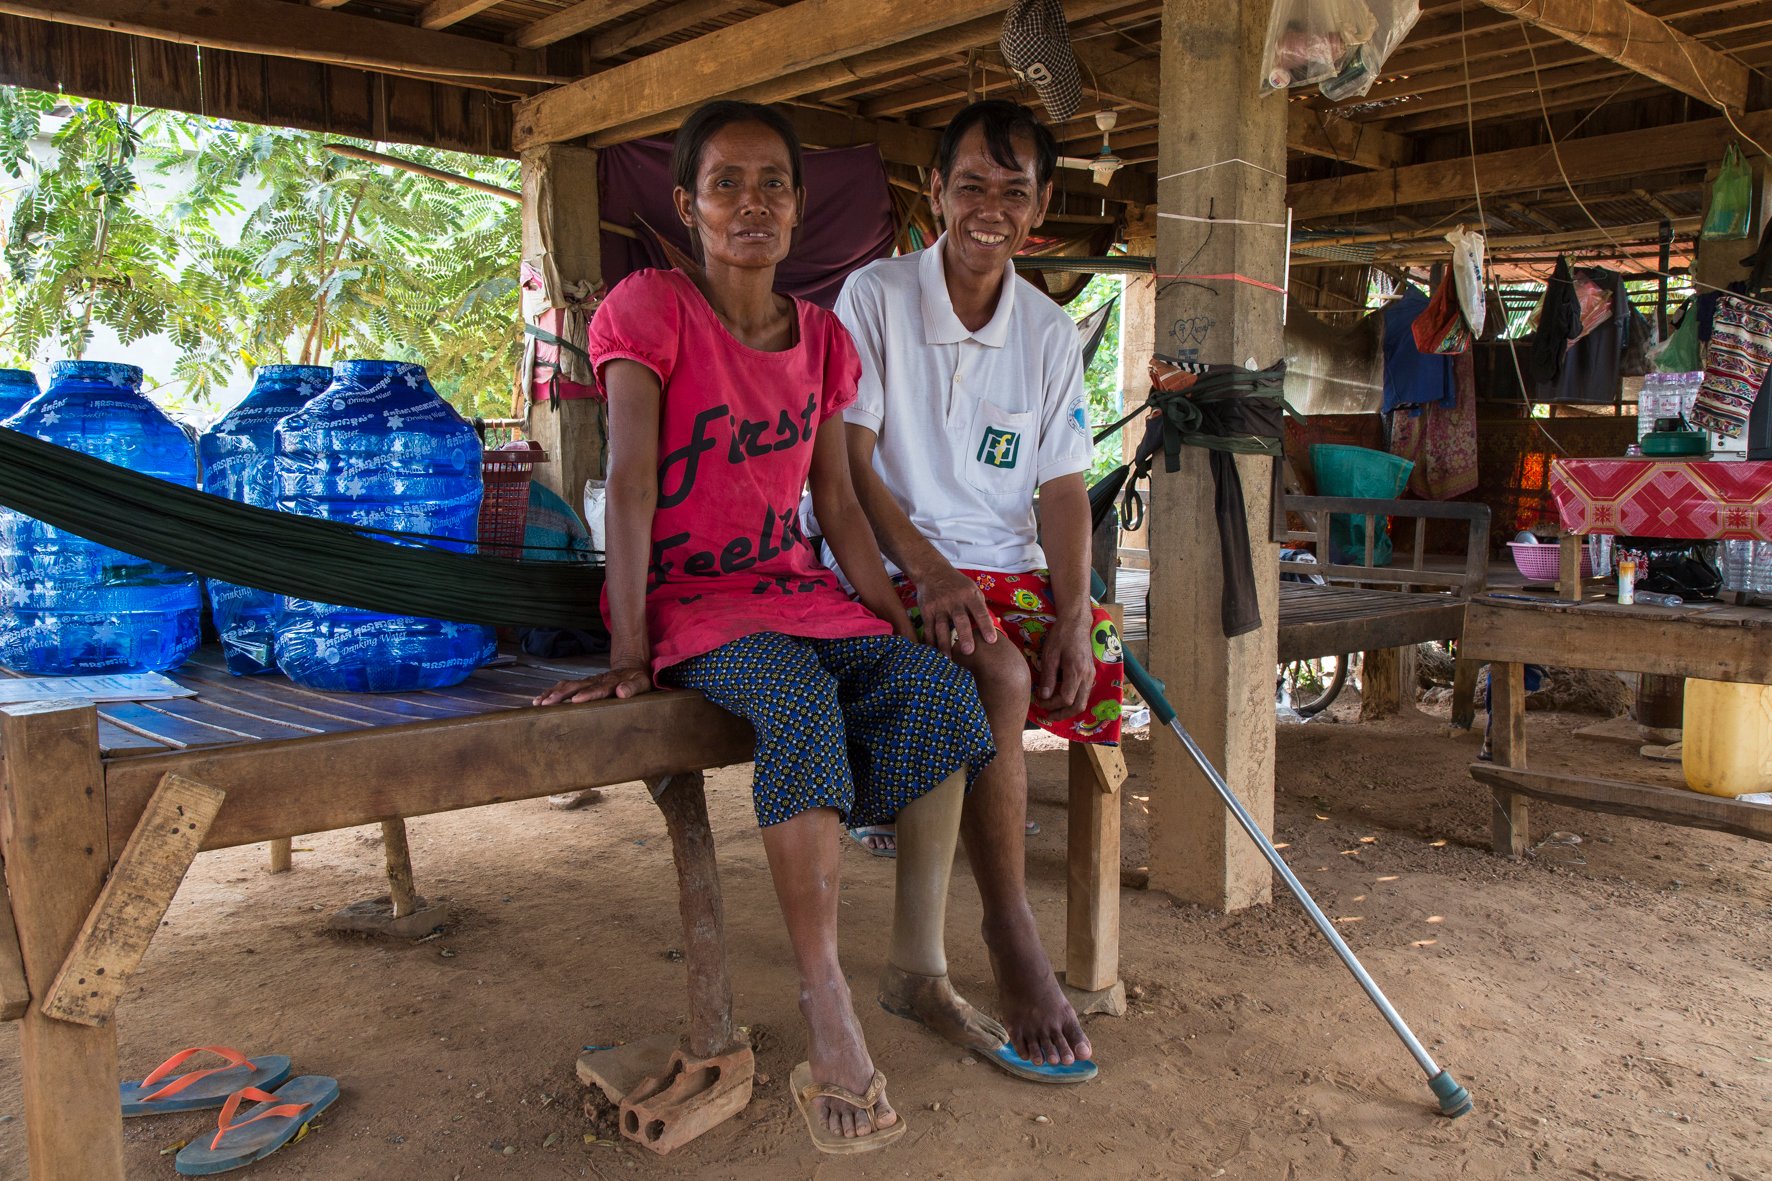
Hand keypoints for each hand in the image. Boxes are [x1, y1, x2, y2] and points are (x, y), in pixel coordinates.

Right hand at [532, 666, 652, 705]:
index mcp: (610, 682)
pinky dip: (551, 692)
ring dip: (552, 693)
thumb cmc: (637, 680)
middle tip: (548, 703)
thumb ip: (632, 688)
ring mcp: (587, 681)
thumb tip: (621, 692)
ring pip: (567, 685)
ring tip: (539, 702)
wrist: (630, 667)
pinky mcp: (582, 684)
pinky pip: (564, 687)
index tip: (576, 700)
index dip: (587, 694)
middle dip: (561, 694)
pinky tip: (539, 700)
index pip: (598, 689)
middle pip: (576, 686)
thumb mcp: (641, 683)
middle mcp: (595, 680)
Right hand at [913, 565, 997, 655]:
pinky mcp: (926, 611)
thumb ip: (980, 607)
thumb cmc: (957, 585)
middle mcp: (954, 600)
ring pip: (941, 627)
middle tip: (968, 651)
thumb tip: (993, 628)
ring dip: (944, 644)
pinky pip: (929, 629)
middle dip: (965, 636)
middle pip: (960, 620)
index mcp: (969, 595)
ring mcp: (939, 606)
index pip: (980, 612)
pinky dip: (931, 642)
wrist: (932, 572)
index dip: (986, 626)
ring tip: (948, 659)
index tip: (992, 641)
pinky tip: (934, 654)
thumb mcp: (972, 589)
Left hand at [1033, 613, 1092, 718]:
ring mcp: (1091, 676)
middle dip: (1062, 714)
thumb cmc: (1061, 636)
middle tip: (1047, 716)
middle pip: (1078, 706)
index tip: (1039, 700)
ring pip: (1083, 702)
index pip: (1066, 699)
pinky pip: (1084, 694)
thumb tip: (1044, 696)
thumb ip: (1048, 677)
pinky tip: (1061, 699)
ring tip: (1053, 710)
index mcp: (1076, 671)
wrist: (1076, 623)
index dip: (1052, 704)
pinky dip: (1073, 701)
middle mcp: (1087, 676)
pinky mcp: (1090, 674)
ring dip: (1068, 709)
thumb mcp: (1050, 655)